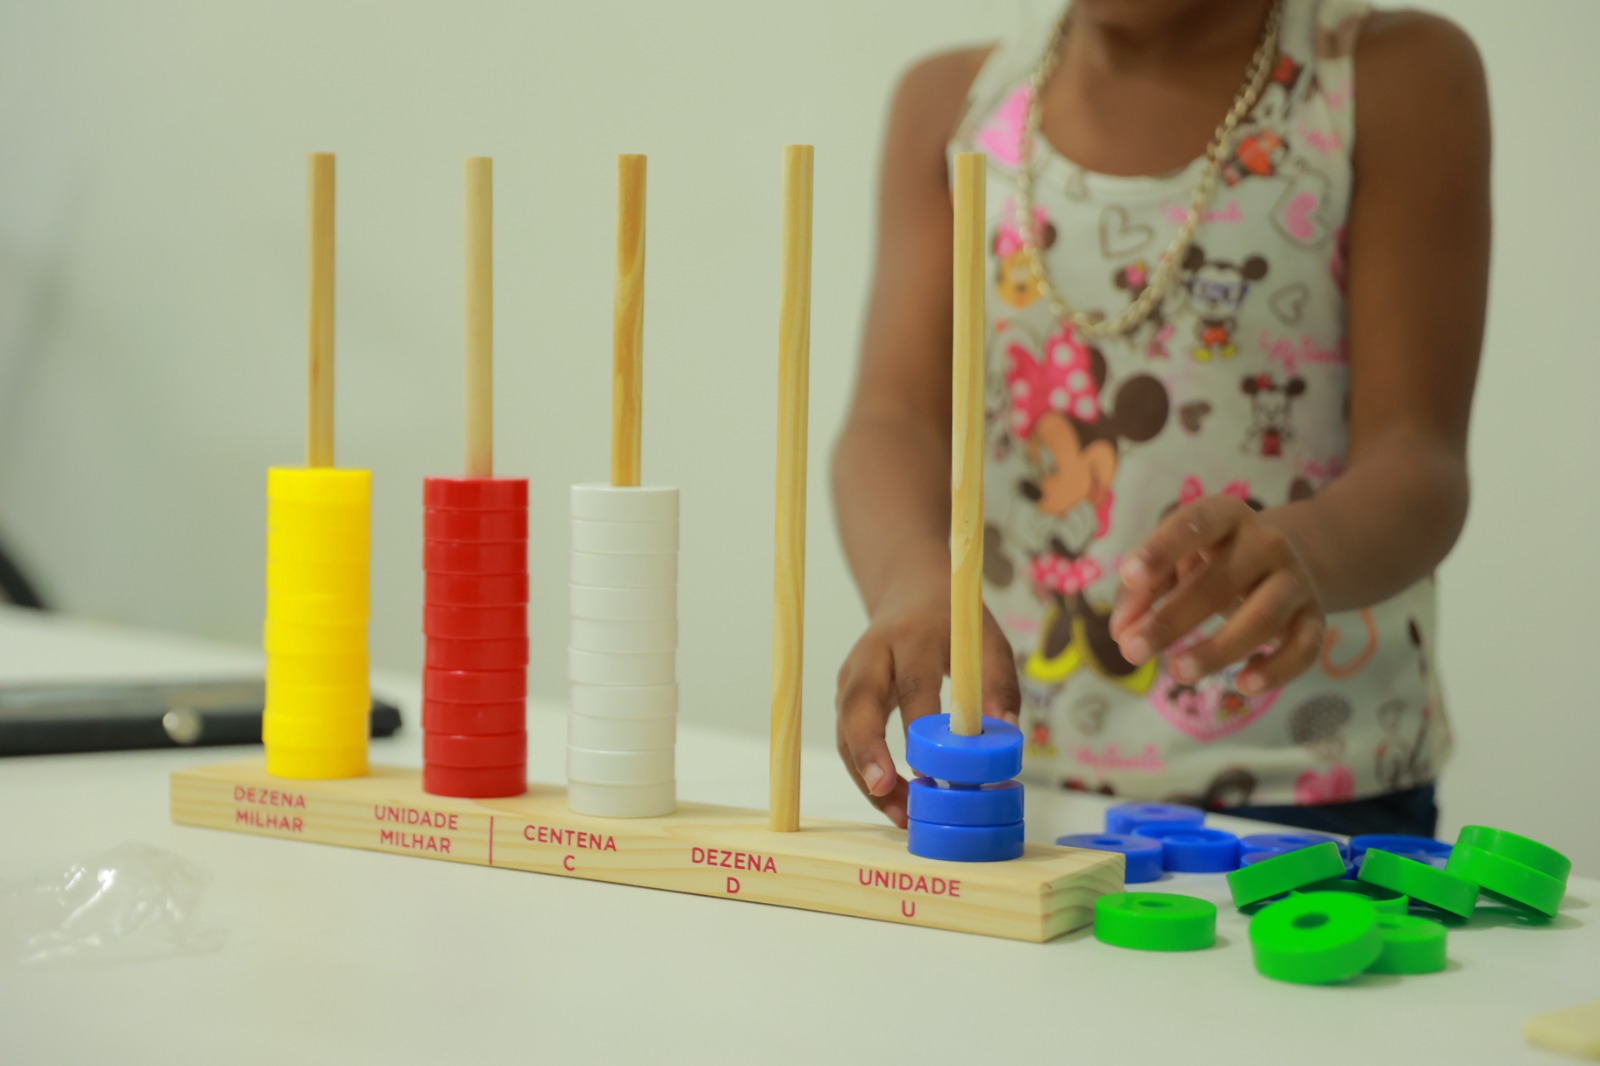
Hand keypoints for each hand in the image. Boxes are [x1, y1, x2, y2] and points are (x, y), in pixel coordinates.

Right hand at [835, 547, 1021, 827]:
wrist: (910, 593)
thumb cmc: (954, 623)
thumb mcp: (986, 639)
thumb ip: (998, 682)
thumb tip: (1006, 735)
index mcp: (911, 637)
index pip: (912, 685)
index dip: (919, 729)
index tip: (932, 772)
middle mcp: (871, 655)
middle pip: (857, 705)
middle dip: (867, 751)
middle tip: (884, 790)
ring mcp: (851, 676)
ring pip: (846, 730)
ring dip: (866, 776)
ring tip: (900, 815)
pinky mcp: (845, 697)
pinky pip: (848, 739)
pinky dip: (866, 773)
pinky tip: (892, 802)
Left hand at [1109, 496, 1324, 695]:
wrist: (1290, 557)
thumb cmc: (1214, 559)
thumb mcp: (1177, 560)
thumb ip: (1143, 589)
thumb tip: (1121, 632)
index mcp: (1225, 517)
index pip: (1197, 523)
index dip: (1163, 548)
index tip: (1130, 575)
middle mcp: (1266, 543)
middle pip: (1221, 581)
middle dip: (1173, 619)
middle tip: (1133, 651)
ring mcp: (1294, 579)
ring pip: (1264, 616)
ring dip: (1219, 649)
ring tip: (1178, 673)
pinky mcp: (1314, 617)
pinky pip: (1304, 646)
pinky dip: (1277, 669)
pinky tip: (1244, 686)